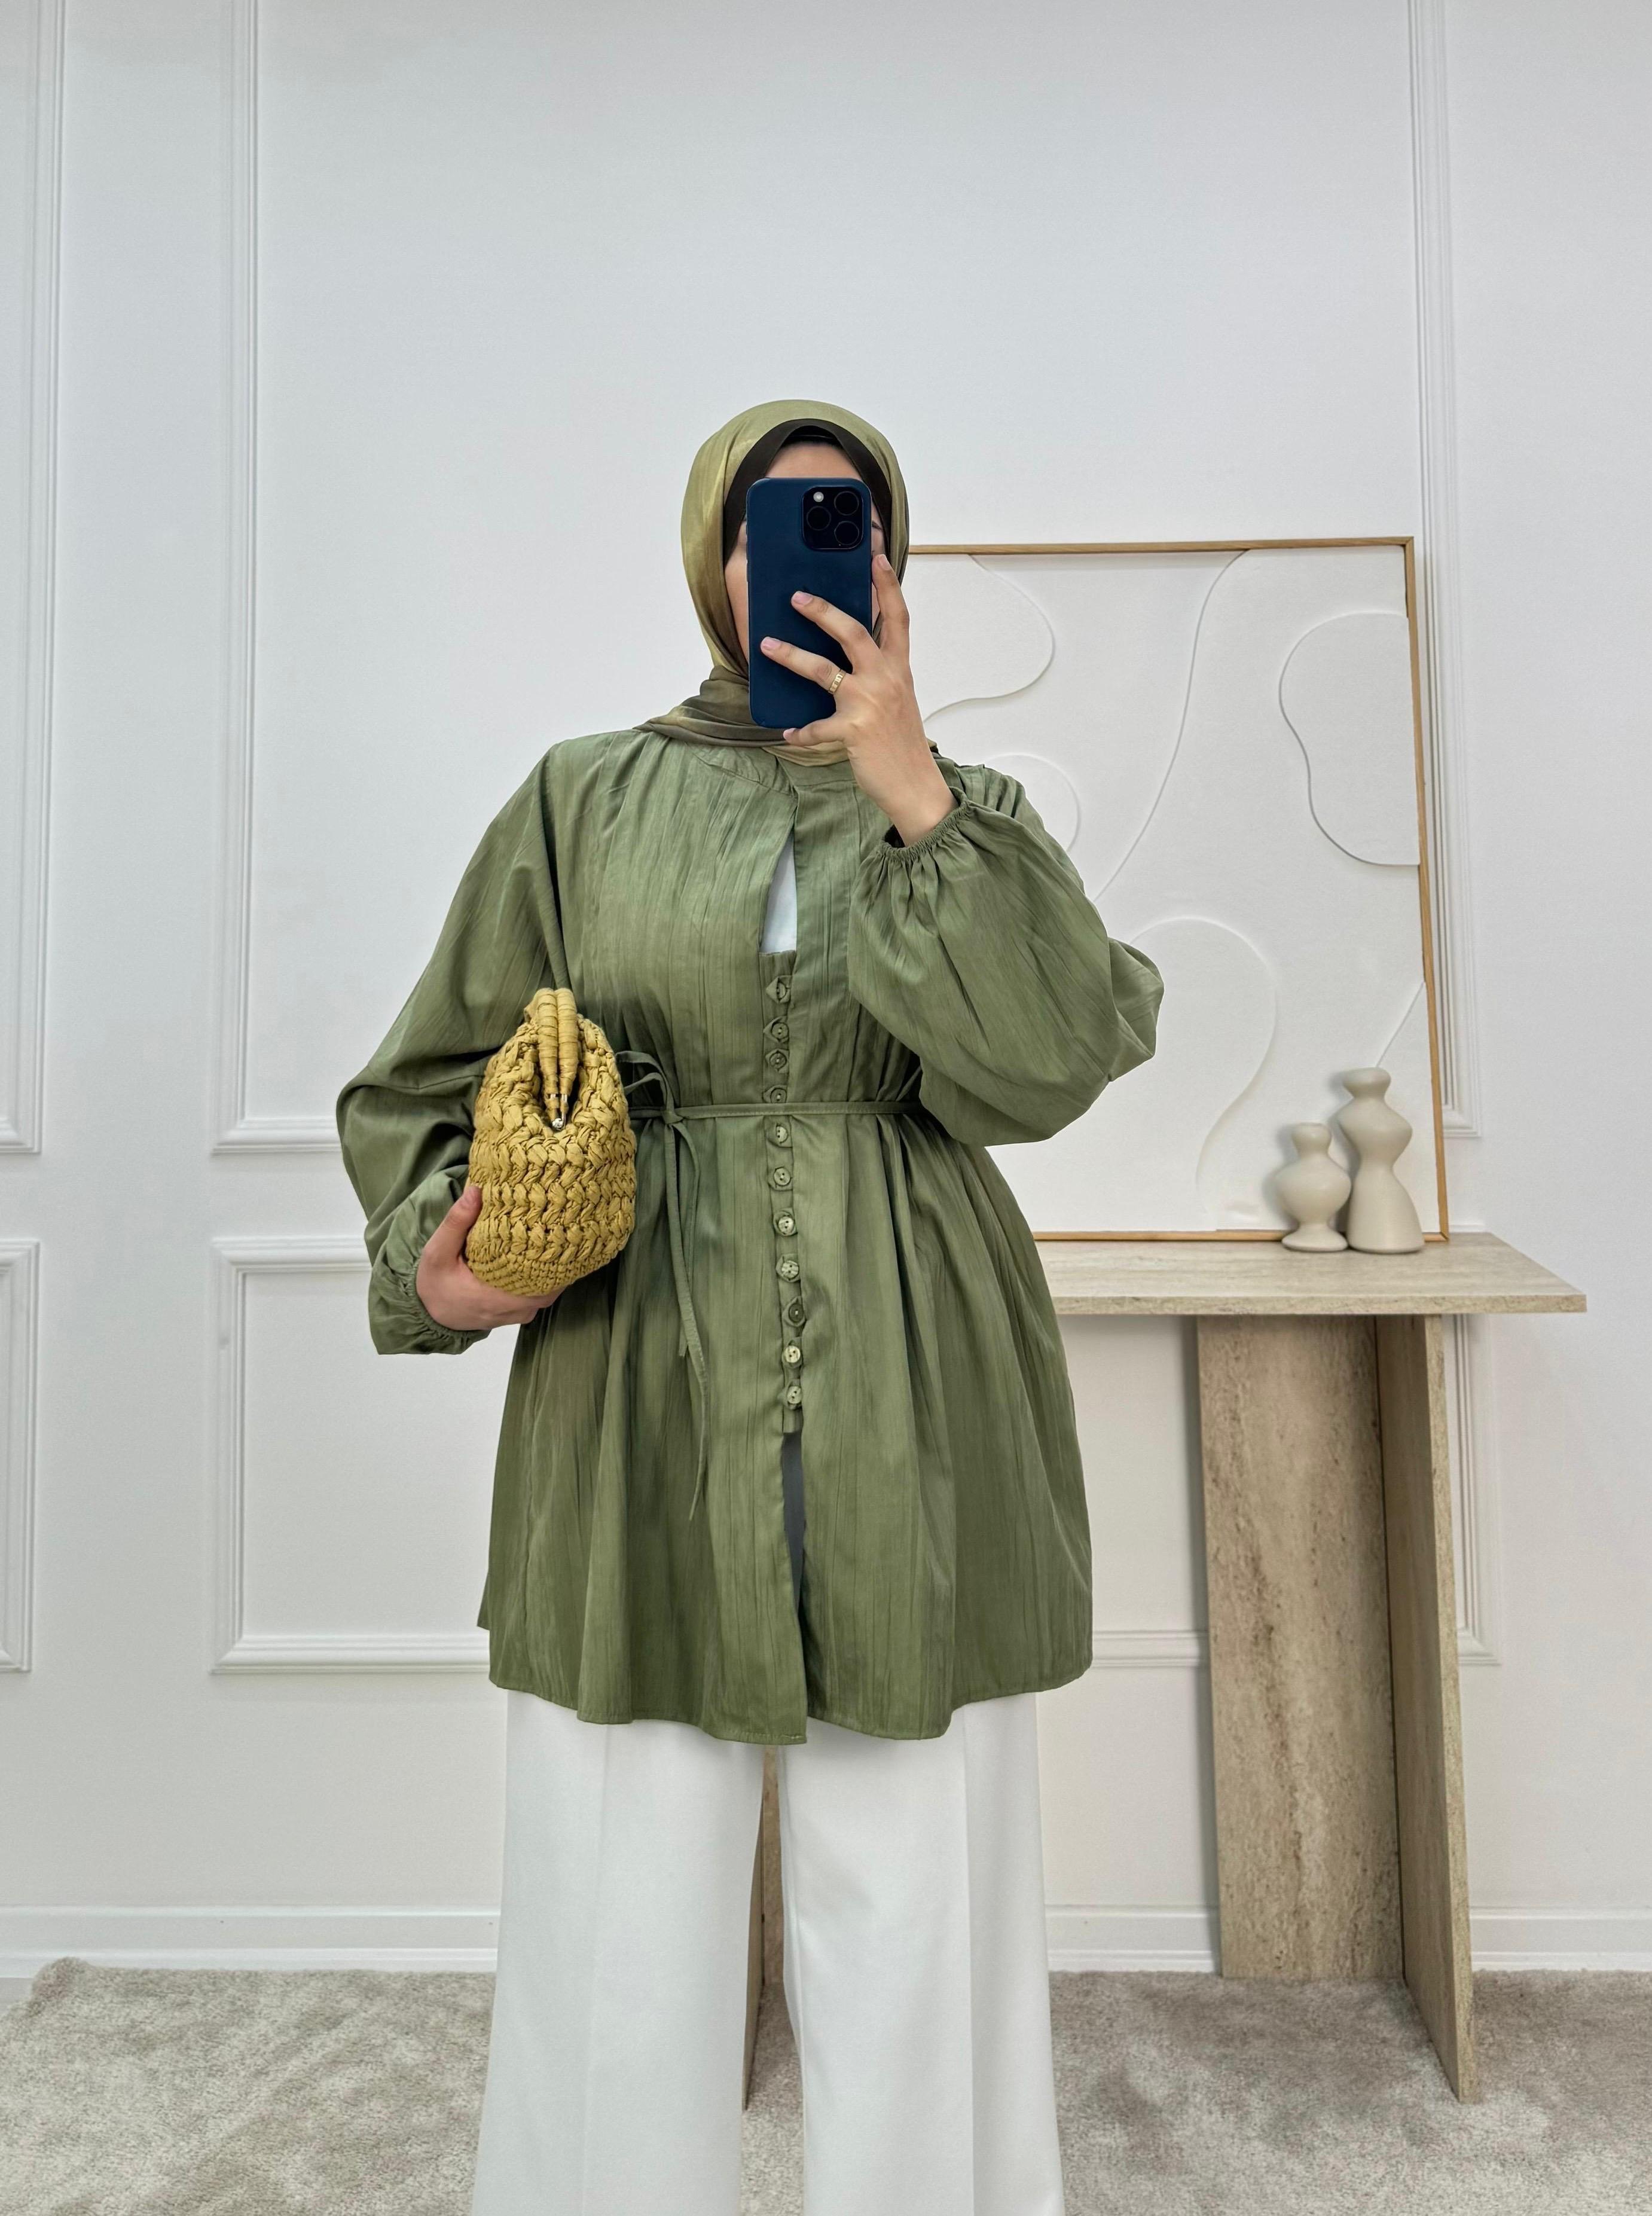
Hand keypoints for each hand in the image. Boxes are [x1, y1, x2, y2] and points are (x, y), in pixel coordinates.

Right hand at [415, 1183, 563, 1330]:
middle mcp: (514, 1309)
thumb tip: (476, 1191)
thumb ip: (456, 1222)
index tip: (559, 1229)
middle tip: (562, 1226)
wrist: (430, 1314)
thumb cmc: (435, 1283)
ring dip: (554, 1267)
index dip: (555, 1256)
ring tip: (557, 1236)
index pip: (541, 1280)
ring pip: (549, 1291)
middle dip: (559, 1257)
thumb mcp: (438, 1251)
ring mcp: (519, 1314)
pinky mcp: (518, 1313)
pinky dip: (545, 1278)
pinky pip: (540, 1295)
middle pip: (552, 1285)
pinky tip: (545, 1254)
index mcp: (496, 1298)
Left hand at [758, 551, 957, 844]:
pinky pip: (815, 727)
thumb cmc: (902, 744)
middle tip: (797, 596)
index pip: (897, 619)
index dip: (887, 586)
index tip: (875, 558)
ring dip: (792, 655)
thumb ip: (879, 676)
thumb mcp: (898, 700)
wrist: (915, 786)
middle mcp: (886, 680)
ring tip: (767, 645)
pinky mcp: (852, 731)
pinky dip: (800, 731)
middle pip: (853, 631)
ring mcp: (869, 704)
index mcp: (899, 670)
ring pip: (824, 669)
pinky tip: (789, 733)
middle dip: (822, 610)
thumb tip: (847, 661)